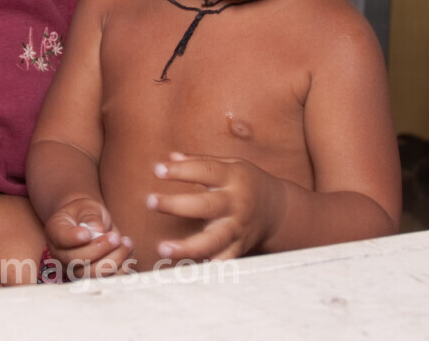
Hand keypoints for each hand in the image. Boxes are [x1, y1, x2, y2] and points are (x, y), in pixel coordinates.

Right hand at [42, 196, 132, 278]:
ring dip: (114, 260)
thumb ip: (91, 216)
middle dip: (100, 250)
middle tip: (115, 237)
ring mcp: (74, 269)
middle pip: (76, 262)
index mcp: (55, 232)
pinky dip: (122, 268)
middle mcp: (60, 254)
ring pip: (92, 275)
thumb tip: (97, 229)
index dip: (75, 239)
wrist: (88, 224)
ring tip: (126, 243)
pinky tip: (128, 252)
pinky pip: (107, 280)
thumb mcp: (87, 207)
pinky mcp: (91, 277)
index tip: (88, 232)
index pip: (62, 239)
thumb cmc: (86, 213)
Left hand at [148, 151, 285, 261]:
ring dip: (187, 247)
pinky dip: (207, 268)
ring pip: (213, 241)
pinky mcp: (239, 248)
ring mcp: (237, 228)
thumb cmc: (245, 181)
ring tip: (163, 248)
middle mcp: (235, 204)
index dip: (181, 170)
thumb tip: (170, 157)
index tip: (157, 169)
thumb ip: (199, 161)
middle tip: (150, 202)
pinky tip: (186, 271)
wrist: (278, 209)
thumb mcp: (229, 164)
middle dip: (177, 205)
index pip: (205, 170)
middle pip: (205, 206)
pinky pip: (223, 261)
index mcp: (232, 177)